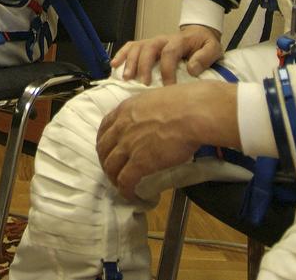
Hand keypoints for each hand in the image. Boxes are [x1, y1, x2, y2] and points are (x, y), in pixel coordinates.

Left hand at [96, 80, 239, 201]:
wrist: (193, 113)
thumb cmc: (184, 103)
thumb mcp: (156, 99)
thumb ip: (148, 110)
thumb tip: (155, 118)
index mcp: (126, 109)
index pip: (105, 127)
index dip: (104, 141)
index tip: (109, 148)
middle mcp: (122, 127)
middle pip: (103, 148)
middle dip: (105, 161)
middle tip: (113, 169)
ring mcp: (128, 145)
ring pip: (110, 166)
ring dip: (113, 178)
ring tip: (121, 185)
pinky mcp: (139, 162)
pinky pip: (125, 180)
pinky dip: (125, 190)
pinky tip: (131, 195)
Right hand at [110, 24, 222, 85]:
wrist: (198, 34)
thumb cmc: (204, 45)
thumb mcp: (213, 48)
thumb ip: (205, 57)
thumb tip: (192, 69)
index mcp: (179, 41)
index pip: (169, 52)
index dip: (167, 70)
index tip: (168, 88)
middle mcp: (163, 39)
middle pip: (149, 48)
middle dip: (144, 66)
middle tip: (144, 83)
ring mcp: (152, 41)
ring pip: (137, 47)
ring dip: (130, 62)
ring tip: (127, 78)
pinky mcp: (146, 45)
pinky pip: (130, 46)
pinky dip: (121, 54)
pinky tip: (114, 66)